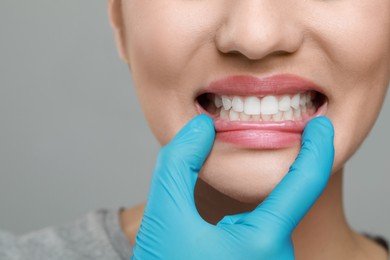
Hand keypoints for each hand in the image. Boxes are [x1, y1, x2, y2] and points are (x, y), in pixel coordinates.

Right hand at [132, 114, 333, 259]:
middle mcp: (278, 258)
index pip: (306, 182)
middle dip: (271, 170)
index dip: (318, 146)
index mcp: (263, 242)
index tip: (321, 124)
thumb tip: (202, 126)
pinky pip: (266, 232)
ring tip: (228, 195)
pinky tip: (226, 219)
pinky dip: (254, 213)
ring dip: (257, 195)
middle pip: (284, 198)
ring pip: (273, 216)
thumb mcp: (164, 215)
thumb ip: (179, 162)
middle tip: (247, 154)